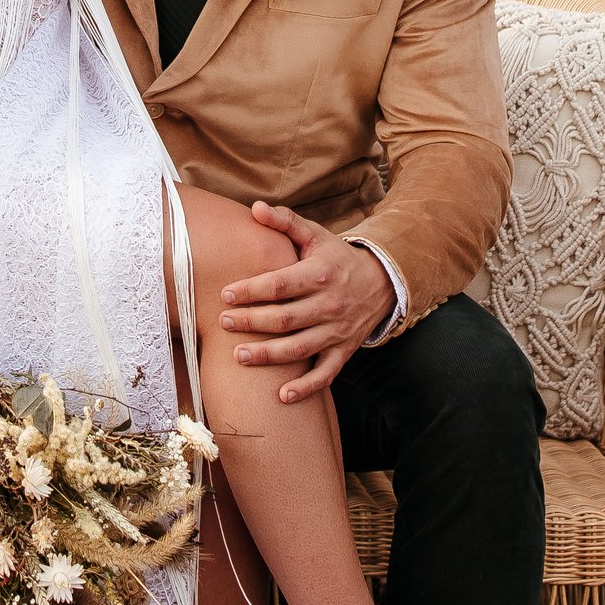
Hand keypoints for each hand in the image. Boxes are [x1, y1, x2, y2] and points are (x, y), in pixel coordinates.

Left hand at [219, 200, 398, 401]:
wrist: (381, 282)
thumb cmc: (336, 257)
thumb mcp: (315, 235)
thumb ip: (285, 222)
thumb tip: (255, 207)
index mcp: (320, 274)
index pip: (280, 285)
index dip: (252, 290)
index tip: (225, 293)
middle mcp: (329, 305)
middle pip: (285, 318)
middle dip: (252, 322)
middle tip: (223, 322)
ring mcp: (337, 331)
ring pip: (300, 348)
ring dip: (269, 355)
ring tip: (239, 356)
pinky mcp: (344, 351)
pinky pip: (325, 375)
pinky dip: (306, 387)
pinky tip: (281, 396)